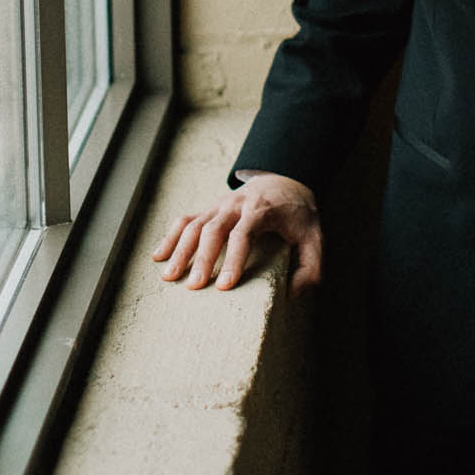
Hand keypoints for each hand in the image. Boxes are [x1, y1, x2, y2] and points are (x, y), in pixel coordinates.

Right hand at [152, 172, 322, 296]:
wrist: (286, 179)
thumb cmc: (300, 214)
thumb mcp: (315, 238)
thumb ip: (311, 267)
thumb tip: (292, 295)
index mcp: (261, 210)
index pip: (243, 234)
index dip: (233, 260)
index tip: (225, 286)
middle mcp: (236, 205)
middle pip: (213, 229)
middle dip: (202, 259)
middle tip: (194, 287)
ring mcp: (219, 205)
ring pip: (194, 225)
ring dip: (180, 250)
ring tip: (169, 277)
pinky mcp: (210, 209)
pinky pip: (185, 220)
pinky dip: (170, 236)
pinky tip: (159, 257)